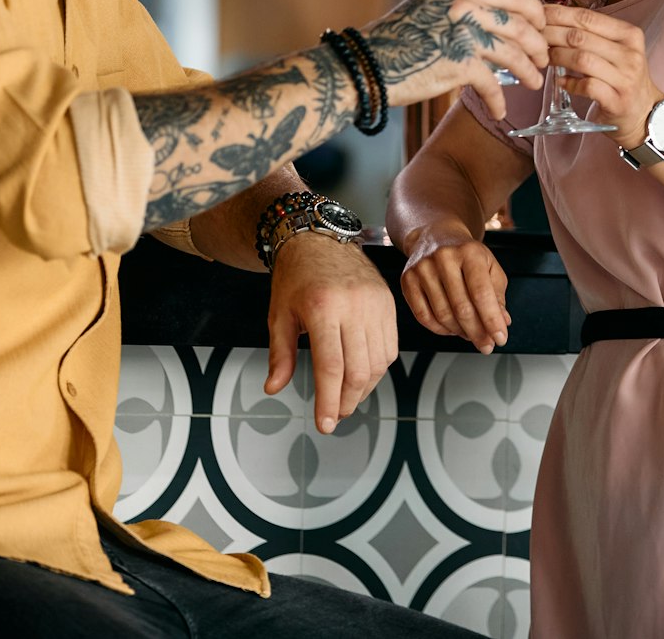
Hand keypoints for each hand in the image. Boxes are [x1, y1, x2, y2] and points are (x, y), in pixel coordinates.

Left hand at [266, 233, 398, 433]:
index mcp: (323, 308)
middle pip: (358, 371)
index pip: (331, 368)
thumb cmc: (296, 277)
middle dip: (346, 401)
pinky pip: (389, 348)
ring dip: (363, 389)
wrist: (320, 239)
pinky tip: (362, 374)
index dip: (328, 402)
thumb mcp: (279, 315)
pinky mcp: (388, 303)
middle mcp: (353, 306)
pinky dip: (377, 369)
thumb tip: (274, 387)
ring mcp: (375, 304)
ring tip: (346, 398)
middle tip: (335, 414)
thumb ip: (280, 354)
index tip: (325, 424)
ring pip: (377, 363)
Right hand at [362, 0, 548, 119]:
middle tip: (542, 58)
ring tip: (534, 82)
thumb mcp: (428, 6)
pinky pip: (492, 84)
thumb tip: (494, 17)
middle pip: (519, 23)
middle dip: (537, 44)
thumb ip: (460, 5)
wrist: (366, 65)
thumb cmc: (395, 39)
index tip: (540, 25)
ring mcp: (462, 34)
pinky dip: (499, 100)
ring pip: (513, 52)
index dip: (533, 10)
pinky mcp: (459, 64)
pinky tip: (500, 110)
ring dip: (529, 71)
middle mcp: (463, 5)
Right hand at [400, 220, 510, 353]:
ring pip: (443, 315)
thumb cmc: (466, 254)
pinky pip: (423, 316)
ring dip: (459, 332)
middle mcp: (444, 257)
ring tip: (470, 334)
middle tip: (486, 345)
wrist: (436, 236)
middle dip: (477, 332)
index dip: (492, 320)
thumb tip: (502, 322)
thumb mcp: (489, 267)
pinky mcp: (407, 280)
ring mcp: (423, 268)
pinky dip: (440, 330)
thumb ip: (498, 295)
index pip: (481, 293)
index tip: (500, 338)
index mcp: (469, 252)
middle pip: (462, 307)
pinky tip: (451, 329)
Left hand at [543, 4, 663, 136]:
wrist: (645, 113)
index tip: (539, 15)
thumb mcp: (617, 50)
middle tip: (534, 38)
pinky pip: (586, 86)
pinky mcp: (617, 101)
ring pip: (582, 59)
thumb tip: (553, 19)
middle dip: (551, 35)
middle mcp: (630, 54)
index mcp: (629, 35)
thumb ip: (592, 35)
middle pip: (580, 37)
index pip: (587, 17)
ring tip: (543, 59)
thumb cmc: (623, 78)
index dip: (558, 15)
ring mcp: (625, 78)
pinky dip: (568, 83)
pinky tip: (559, 82)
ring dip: (557, 57)